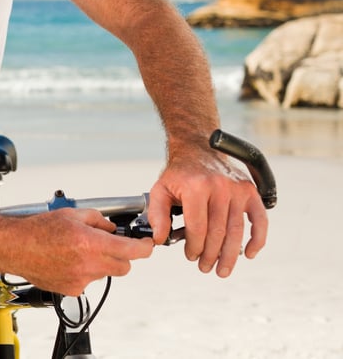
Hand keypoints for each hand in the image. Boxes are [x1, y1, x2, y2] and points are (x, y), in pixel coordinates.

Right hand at [1, 209, 153, 295]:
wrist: (15, 247)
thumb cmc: (37, 230)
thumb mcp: (71, 214)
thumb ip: (98, 220)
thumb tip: (112, 228)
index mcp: (90, 243)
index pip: (131, 251)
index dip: (145, 248)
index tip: (148, 245)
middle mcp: (88, 264)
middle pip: (124, 267)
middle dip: (122, 256)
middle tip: (108, 245)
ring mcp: (81, 280)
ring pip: (105, 273)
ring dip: (100, 263)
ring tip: (77, 250)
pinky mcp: (72, 290)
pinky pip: (89, 281)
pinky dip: (85, 272)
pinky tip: (68, 261)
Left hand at [147, 152, 267, 277]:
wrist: (198, 148)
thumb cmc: (180, 172)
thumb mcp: (160, 189)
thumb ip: (157, 214)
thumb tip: (159, 238)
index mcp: (196, 187)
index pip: (198, 227)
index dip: (194, 247)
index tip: (190, 256)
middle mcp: (220, 187)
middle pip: (218, 232)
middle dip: (211, 255)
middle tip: (205, 267)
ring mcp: (238, 189)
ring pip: (237, 231)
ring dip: (230, 255)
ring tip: (222, 269)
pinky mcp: (250, 191)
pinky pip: (260, 220)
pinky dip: (257, 239)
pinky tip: (249, 253)